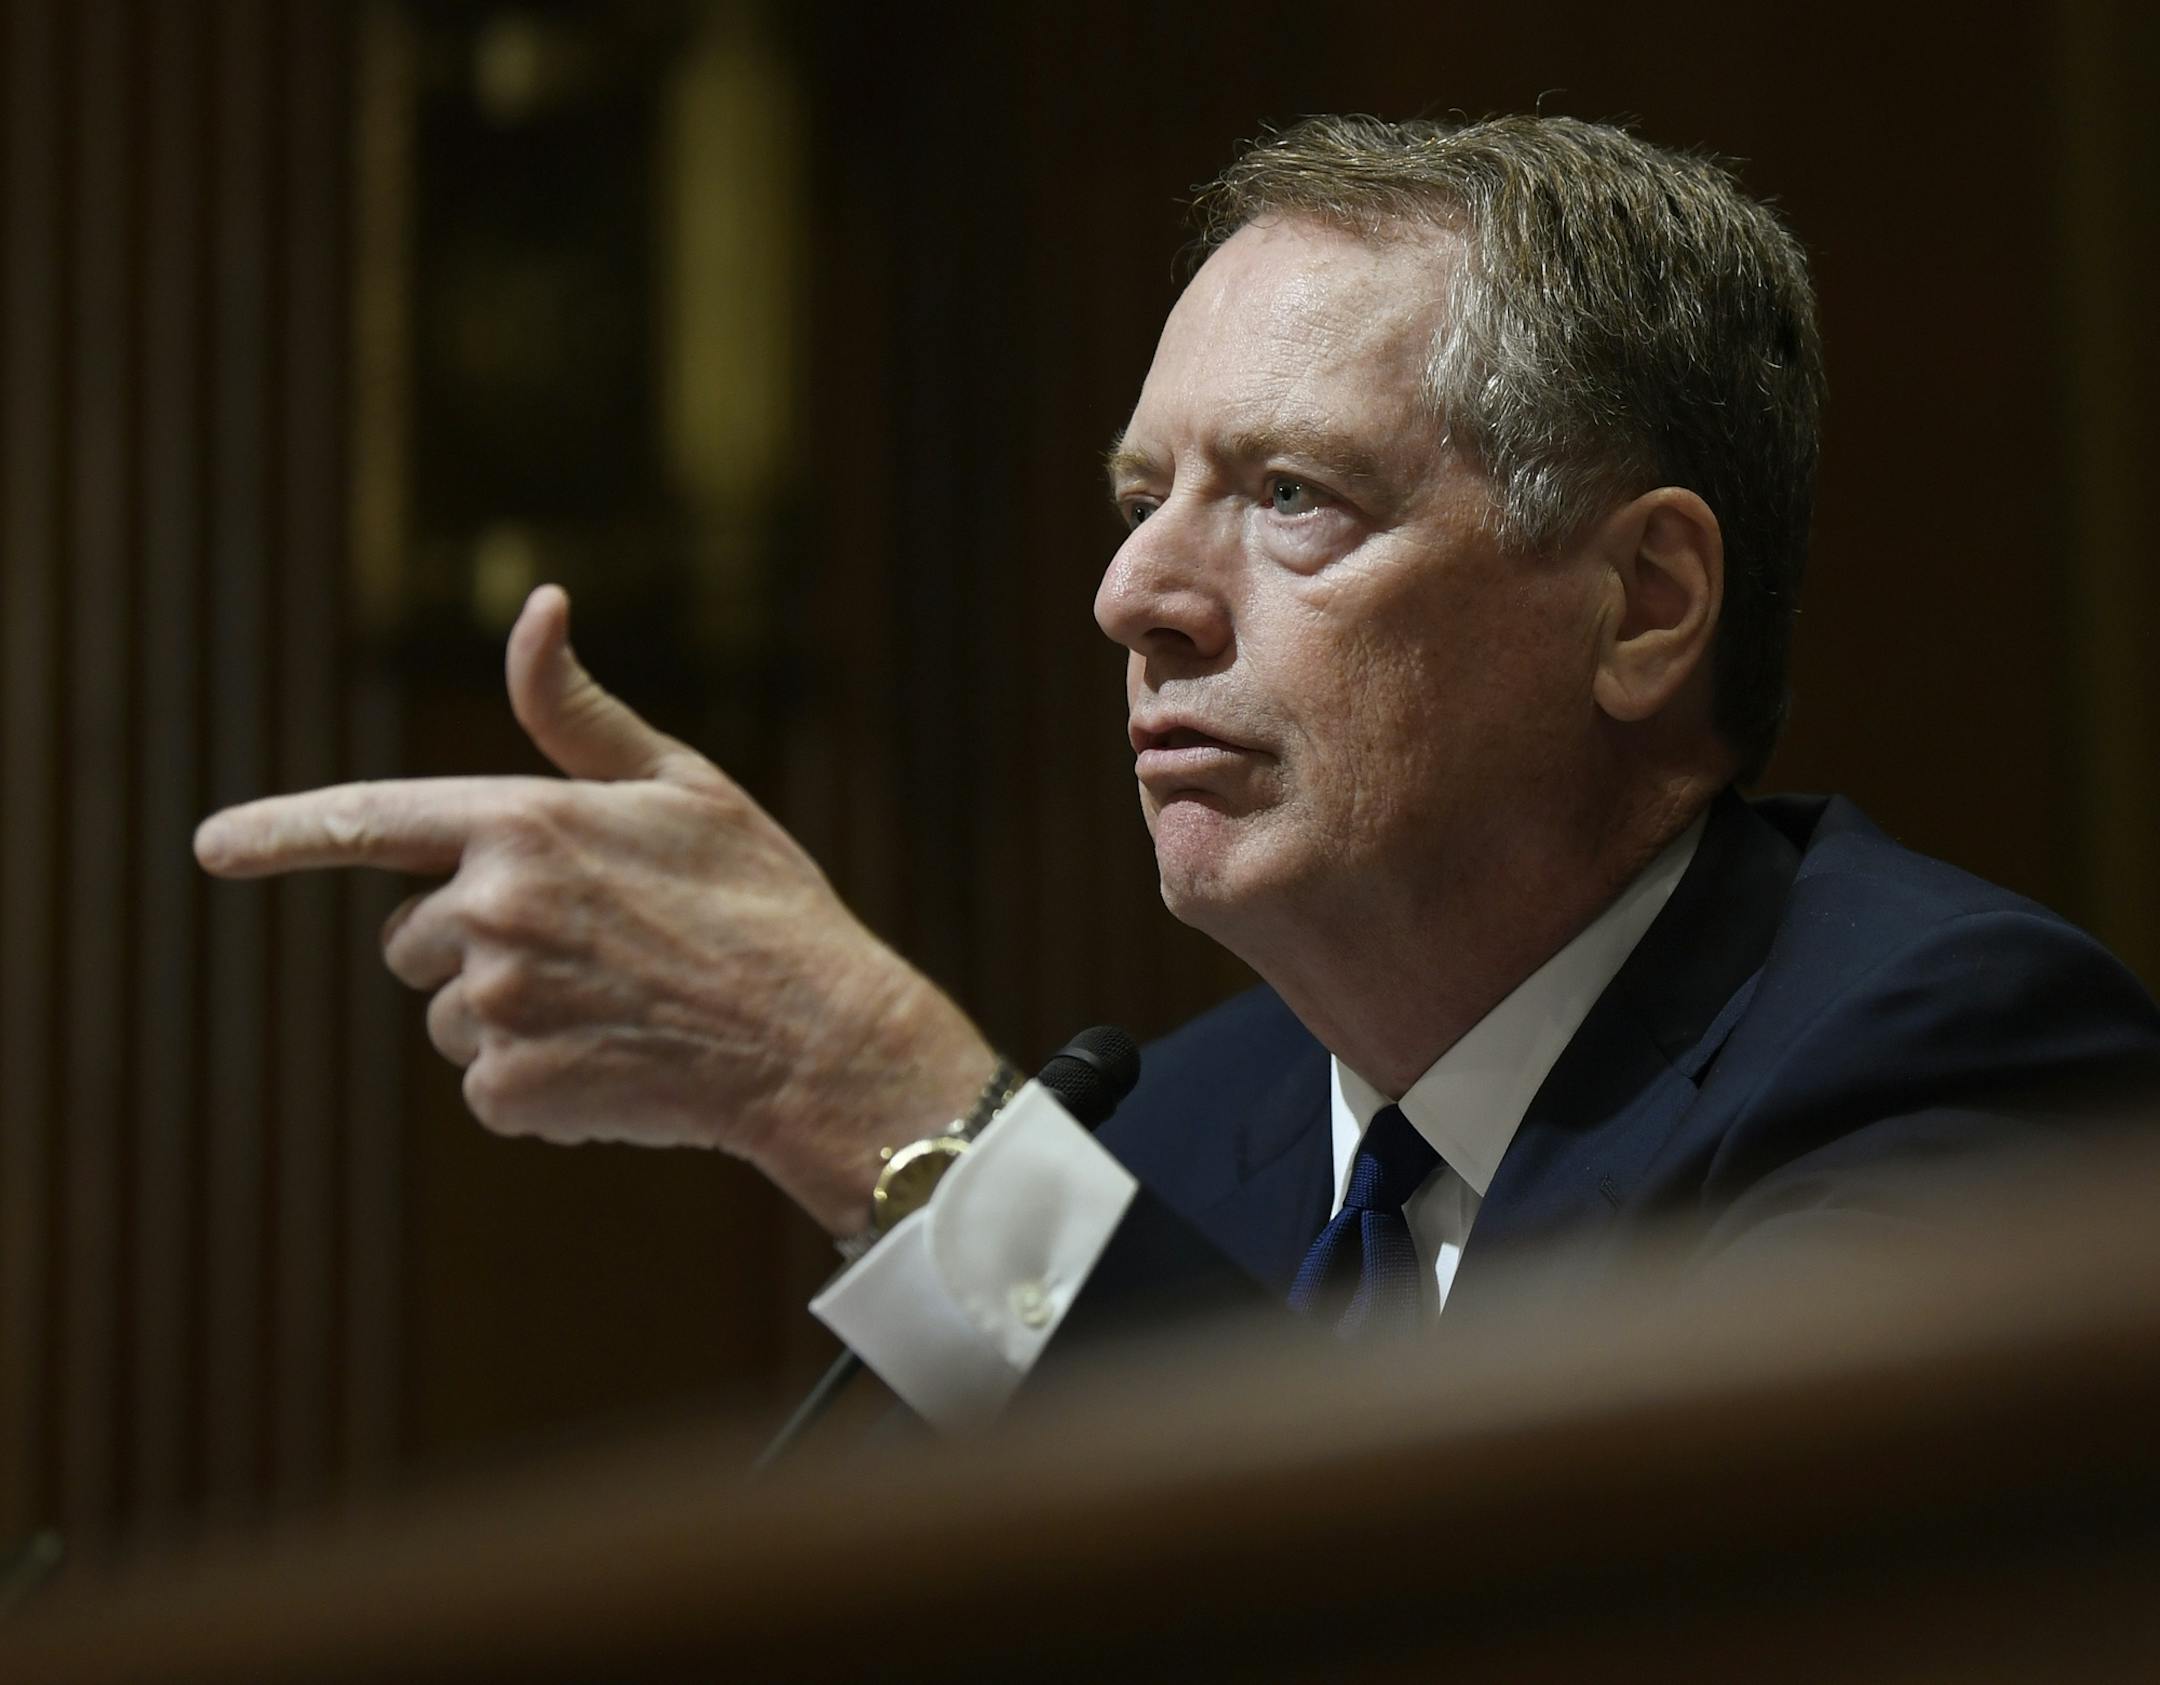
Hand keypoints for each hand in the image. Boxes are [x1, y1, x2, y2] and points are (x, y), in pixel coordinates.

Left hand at [193, 584, 995, 1235]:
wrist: (819, 1040)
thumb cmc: (761, 902)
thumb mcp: (682, 786)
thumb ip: (578, 711)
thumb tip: (536, 603)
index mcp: (523, 820)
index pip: (368, 819)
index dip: (280, 831)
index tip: (213, 846)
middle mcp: (491, 908)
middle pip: (413, 938)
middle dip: (476, 944)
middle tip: (591, 950)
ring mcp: (496, 1003)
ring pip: (447, 1015)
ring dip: (508, 1016)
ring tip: (617, 1008)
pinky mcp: (512, 1089)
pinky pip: (487, 1084)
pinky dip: (540, 1082)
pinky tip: (620, 1061)